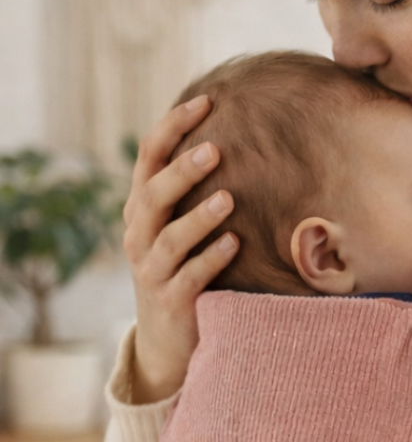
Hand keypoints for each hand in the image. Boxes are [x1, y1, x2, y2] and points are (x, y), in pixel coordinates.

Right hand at [122, 96, 238, 403]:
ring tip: (229, 198)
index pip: (148, 159)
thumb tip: (242, 140)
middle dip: (182, 171)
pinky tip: (235, 244)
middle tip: (216, 149)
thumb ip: (197, 193)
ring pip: (168, 238)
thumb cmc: (184, 272)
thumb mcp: (183, 229)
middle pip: (152, 195)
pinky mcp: (170, 301)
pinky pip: (189, 277)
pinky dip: (210, 259)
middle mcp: (138, 236)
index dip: (172, 128)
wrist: (167, 341)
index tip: (206, 101)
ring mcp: (151, 270)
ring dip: (198, 217)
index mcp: (142, 210)